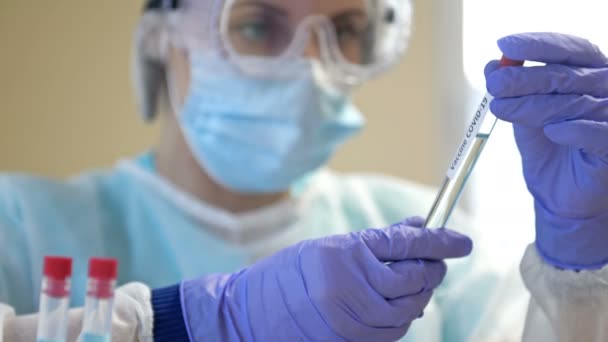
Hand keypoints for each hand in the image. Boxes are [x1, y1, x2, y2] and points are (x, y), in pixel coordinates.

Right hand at [182, 217, 471, 340]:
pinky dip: (403, 319)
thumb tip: (417, 227)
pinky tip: (397, 307)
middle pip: (413, 279)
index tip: (463, 241)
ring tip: (417, 284)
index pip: (406, 244)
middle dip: (432, 270)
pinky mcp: (350, 341)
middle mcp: (352, 285)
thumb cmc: (287, 274)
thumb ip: (376, 242)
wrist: (249, 313)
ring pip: (409, 310)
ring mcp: (351, 317)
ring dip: (420, 296)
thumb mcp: (330, 247)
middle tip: (436, 262)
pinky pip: (393, 332)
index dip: (440, 241)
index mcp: (346, 253)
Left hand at [485, 32, 607, 268]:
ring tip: (502, 108)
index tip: (505, 46)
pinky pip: (600, 134)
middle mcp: (606, 90)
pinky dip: (575, 131)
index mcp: (589, 74)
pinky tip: (552, 131)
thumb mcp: (523, 117)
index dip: (538, 45)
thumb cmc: (547, 151)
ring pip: (577, 103)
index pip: (570, 49)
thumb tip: (490, 66)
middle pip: (566, 75)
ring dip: (535, 105)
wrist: (559, 197)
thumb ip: (512, 91)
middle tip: (494, 84)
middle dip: (525, 77)